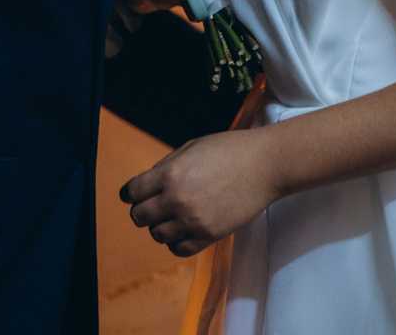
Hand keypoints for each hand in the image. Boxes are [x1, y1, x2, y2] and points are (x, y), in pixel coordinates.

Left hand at [120, 128, 280, 255]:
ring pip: (157, 235)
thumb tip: (145, 185)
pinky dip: (175, 242)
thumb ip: (165, 166)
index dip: (130, 193)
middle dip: (142, 210)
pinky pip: (178, 249)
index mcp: (170, 173)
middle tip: (151, 206)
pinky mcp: (209, 235)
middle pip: (139, 217)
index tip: (132, 195)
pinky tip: (183, 230)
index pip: (132, 192)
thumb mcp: (191, 147)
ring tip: (171, 217)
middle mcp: (177, 199)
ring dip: (159, 226)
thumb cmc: (229, 150)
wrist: (265, 165)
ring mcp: (193, 220)